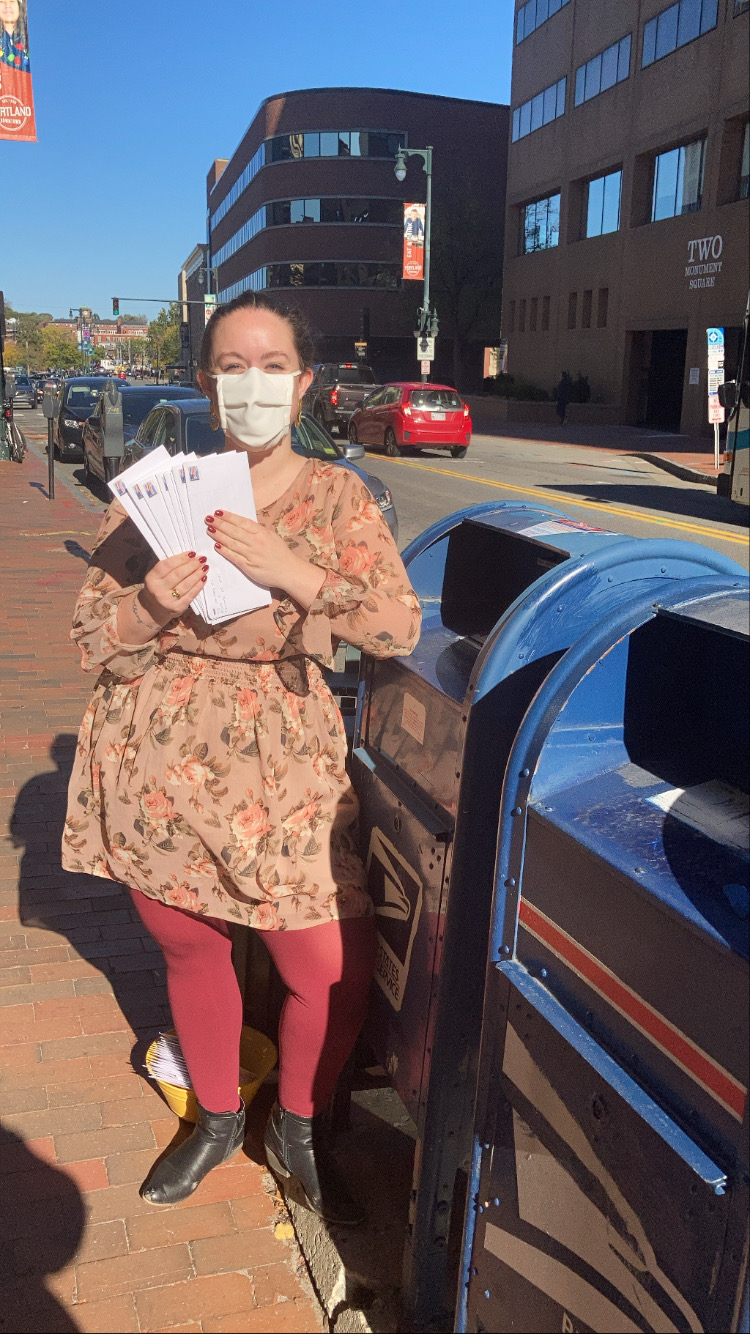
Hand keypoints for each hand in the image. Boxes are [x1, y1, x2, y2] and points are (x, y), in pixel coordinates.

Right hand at [140, 552, 207, 626]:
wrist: (153, 610)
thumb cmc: (158, 587)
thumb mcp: (157, 577)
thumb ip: (169, 568)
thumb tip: (189, 557)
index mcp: (151, 578)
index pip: (166, 565)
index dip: (180, 558)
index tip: (192, 553)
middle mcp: (158, 590)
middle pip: (178, 574)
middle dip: (192, 565)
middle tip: (202, 559)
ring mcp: (168, 600)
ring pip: (186, 585)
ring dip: (197, 574)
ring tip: (205, 567)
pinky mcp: (178, 608)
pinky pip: (190, 595)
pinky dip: (198, 586)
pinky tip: (204, 579)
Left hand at [206, 511, 325, 609]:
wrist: (289, 571)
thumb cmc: (280, 554)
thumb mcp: (271, 536)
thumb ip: (257, 531)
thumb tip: (241, 524)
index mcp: (262, 533)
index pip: (241, 522)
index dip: (228, 517)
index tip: (218, 512)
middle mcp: (256, 542)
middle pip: (234, 531)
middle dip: (220, 524)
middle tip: (208, 519)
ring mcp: (252, 554)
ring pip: (232, 542)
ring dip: (219, 535)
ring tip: (209, 529)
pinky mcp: (248, 566)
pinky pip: (234, 557)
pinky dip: (225, 551)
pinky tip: (217, 545)